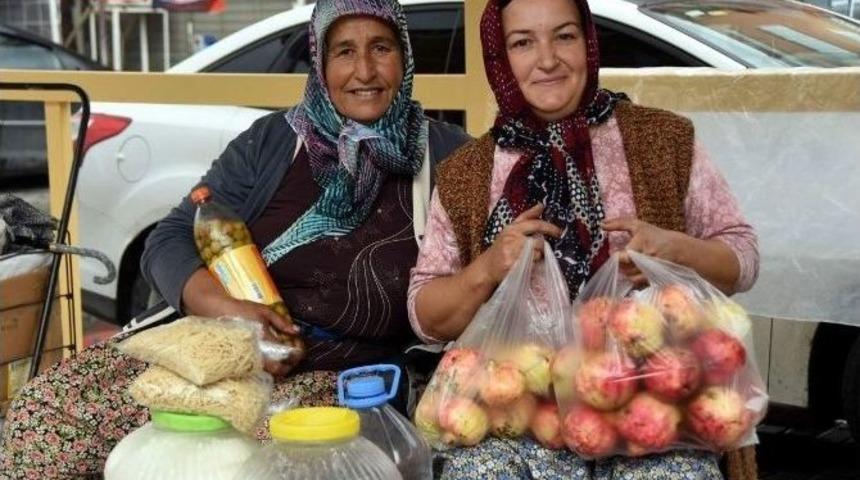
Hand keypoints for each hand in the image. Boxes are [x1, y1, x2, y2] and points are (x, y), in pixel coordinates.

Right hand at [181, 269, 299, 376]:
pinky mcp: (240, 361)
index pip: (286, 354)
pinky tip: (270, 360)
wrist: (216, 312)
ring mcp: (247, 358)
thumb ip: (281, 322)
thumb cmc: (242, 310)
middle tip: (292, 360)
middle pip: (278, 370)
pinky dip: (267, 368)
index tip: (300, 352)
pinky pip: (257, 370)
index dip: (297, 355)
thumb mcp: (264, 311)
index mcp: (264, 339)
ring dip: (278, 369)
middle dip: (289, 367)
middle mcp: (256, 352)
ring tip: (283, 361)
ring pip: (268, 373)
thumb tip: (297, 331)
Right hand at [476, 204, 562, 283]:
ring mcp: (511, 254)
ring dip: (537, 258)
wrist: (487, 267)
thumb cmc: (501, 247)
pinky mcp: (512, 267)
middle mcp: (511, 240)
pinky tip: (525, 265)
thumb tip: (542, 205)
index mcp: (512, 229)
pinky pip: (532, 266)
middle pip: (538, 242)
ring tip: (528, 258)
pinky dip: (533, 267)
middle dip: (542, 247)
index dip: (550, 227)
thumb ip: (527, 216)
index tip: (559, 232)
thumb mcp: (511, 229)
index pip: (535, 224)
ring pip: (537, 255)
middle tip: (539, 250)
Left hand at [601, 217, 689, 286]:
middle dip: (619, 264)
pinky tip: (635, 269)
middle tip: (621, 259)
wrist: (678, 249)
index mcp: (641, 243)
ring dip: (625, 270)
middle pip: (624, 267)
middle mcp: (647, 257)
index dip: (616, 257)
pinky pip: (636, 281)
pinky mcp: (653, 277)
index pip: (623, 256)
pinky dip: (632, 277)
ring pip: (629, 275)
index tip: (615, 254)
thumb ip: (619, 223)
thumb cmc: (654, 235)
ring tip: (629, 263)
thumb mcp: (638, 226)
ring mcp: (651, 269)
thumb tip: (601, 224)